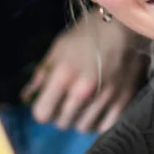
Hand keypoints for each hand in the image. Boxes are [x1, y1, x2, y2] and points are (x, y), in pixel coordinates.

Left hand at [24, 14, 146, 133]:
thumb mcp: (58, 48)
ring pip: (82, 127)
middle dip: (60, 114)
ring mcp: (105, 97)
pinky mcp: (123, 100)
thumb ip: (41, 75)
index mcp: (63, 75)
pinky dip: (98, 121)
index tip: (47, 103)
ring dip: (79, 118)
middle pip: (61, 123)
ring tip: (83, 105)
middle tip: (66, 101)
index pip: (42, 113)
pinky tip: (98, 109)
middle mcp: (83, 91)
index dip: (42, 109)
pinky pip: (104, 126)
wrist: (126, 25)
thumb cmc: (88, 34)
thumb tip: (27, 97)